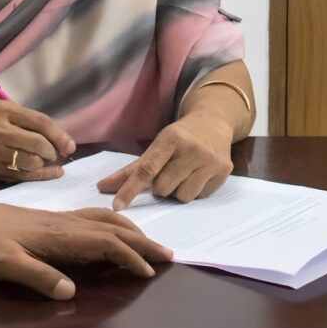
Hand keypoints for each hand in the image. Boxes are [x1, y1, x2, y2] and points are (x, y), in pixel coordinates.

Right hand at [0, 100, 77, 180]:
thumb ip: (22, 119)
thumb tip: (53, 133)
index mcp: (3, 111)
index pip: (39, 122)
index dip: (59, 134)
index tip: (69, 144)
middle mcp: (0, 131)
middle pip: (38, 144)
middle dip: (54, 151)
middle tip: (60, 154)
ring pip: (31, 162)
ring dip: (46, 164)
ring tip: (51, 163)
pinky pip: (20, 175)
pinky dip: (38, 175)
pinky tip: (49, 173)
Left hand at [0, 194, 172, 299]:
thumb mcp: (4, 264)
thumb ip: (37, 276)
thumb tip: (70, 292)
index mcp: (60, 235)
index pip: (105, 243)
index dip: (130, 256)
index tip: (150, 272)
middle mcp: (67, 223)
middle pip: (114, 229)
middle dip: (143, 242)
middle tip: (169, 256)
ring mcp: (62, 219)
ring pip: (107, 220)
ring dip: (132, 230)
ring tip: (149, 245)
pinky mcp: (55, 219)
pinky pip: (95, 218)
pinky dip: (115, 224)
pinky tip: (115, 232)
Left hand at [97, 111, 238, 209]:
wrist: (214, 121)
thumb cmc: (179, 137)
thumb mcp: (156, 146)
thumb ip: (130, 170)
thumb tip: (102, 187)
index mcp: (170, 138)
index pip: (146, 169)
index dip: (129, 189)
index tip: (116, 206)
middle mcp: (192, 148)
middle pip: (163, 188)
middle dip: (160, 187)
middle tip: (167, 172)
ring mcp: (210, 160)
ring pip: (182, 196)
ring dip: (177, 191)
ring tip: (184, 173)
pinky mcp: (224, 170)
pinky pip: (199, 196)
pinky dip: (194, 190)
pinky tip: (198, 175)